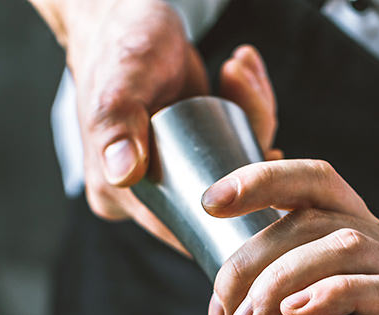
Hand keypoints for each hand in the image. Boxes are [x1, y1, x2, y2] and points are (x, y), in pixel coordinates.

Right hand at [27, 1, 278, 245]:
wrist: (121, 12)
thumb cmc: (117, 45)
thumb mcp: (120, 85)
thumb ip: (117, 125)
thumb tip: (123, 174)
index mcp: (117, 195)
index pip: (179, 229)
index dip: (228, 218)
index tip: (262, 177)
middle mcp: (143, 192)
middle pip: (214, 200)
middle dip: (248, 157)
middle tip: (252, 105)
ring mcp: (169, 170)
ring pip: (229, 169)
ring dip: (252, 120)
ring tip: (238, 72)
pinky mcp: (191, 147)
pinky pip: (231, 144)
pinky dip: (247, 109)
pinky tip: (243, 71)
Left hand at [196, 161, 378, 314]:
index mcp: (370, 245)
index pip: (317, 184)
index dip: (262, 177)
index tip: (210, 204)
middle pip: (314, 216)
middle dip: (251, 257)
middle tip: (222, 314)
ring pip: (342, 246)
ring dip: (280, 279)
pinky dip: (335, 295)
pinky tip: (298, 314)